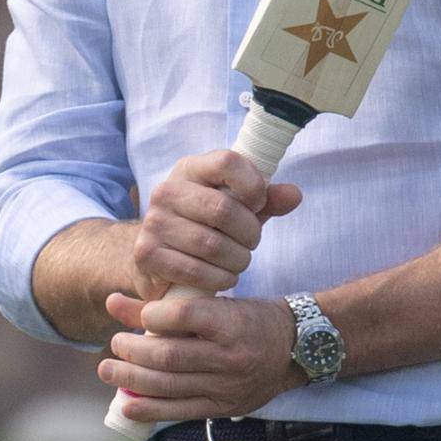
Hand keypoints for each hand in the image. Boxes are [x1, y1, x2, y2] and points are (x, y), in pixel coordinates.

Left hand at [98, 292, 300, 422]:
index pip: (185, 316)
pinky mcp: (222, 407)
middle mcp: (230, 357)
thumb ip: (168, 305)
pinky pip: (178, 411)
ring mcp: (226, 387)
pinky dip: (148, 409)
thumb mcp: (218, 303)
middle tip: (116, 343)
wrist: (295, 349)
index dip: (153, 314)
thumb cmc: (252, 318)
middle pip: (169, 356)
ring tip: (108, 369)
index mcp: (232, 323)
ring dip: (130, 378)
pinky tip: (125, 404)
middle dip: (132, 350)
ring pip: (168, 385)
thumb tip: (115, 303)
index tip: (139, 314)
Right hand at [130, 149, 300, 300]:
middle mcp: (166, 190)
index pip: (227, 162)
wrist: (161, 255)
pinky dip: (219, 279)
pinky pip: (195, 271)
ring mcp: (153, 222)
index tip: (259, 203)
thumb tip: (295, 195)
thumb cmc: (207, 225)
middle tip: (252, 242)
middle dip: (249, 233)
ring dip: (237, 260)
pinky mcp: (146, 254)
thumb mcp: (239, 207)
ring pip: (212, 245)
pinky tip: (224, 277)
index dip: (252, 185)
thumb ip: (267, 199)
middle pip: (223, 209)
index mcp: (191, 169)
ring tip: (239, 261)